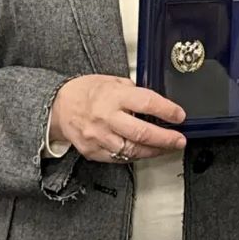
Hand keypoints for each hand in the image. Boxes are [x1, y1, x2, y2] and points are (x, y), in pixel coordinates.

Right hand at [49, 74, 185, 162]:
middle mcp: (106, 118)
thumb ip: (133, 92)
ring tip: (166, 148)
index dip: (167, 110)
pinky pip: (119, 158)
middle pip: (142, 133)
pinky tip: (145, 152)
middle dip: (165, 138)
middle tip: (179, 140)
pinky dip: (135, 156)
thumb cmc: (87, 91)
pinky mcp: (94, 151)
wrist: (58, 107)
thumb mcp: (112, 81)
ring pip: (132, 150)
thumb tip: (156, 103)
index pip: (147, 103)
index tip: (179, 115)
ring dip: (153, 151)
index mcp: (113, 96)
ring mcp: (99, 137)